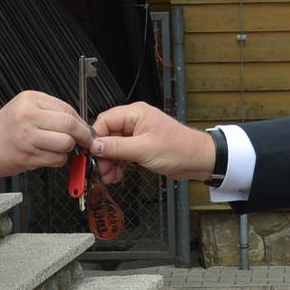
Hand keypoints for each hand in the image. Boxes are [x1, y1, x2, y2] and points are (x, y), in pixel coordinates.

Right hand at [0, 91, 92, 179]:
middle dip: (82, 135)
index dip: (80, 121)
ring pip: (65, 143)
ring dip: (68, 149)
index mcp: (29, 99)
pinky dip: (58, 160)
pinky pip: (57, 159)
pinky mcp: (28, 155)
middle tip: (84, 141)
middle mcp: (28, 115)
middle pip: (69, 124)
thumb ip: (50, 112)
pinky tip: (47, 156)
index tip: (84, 129)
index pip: (67, 108)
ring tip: (58, 148)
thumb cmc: (3, 131)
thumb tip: (79, 122)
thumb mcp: (24, 109)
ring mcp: (28, 135)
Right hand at [91, 103, 214, 183]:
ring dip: (109, 162)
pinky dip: (118, 164)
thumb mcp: (144, 149)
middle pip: (108, 135)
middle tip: (101, 169)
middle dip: (103, 154)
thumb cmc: (179, 149)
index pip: (105, 121)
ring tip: (109, 176)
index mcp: (135, 113)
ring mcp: (137, 134)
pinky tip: (116, 175)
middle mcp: (135, 121)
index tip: (91, 153)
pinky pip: (122, 153)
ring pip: (113, 146)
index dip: (96, 138)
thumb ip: (117, 147)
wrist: (197, 160)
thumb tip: (95, 146)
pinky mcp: (140, 146)